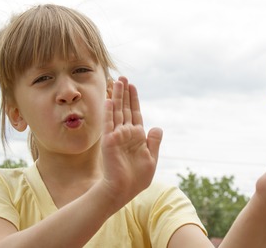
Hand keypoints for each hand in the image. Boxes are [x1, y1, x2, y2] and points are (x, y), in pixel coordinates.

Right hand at [100, 76, 162, 206]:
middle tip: (122, 77)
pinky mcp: (109, 141)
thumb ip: (154, 142)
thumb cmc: (137, 177)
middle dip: (124, 93)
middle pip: (124, 108)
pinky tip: (109, 100)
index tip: (132, 85)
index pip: (135, 113)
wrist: (123, 190)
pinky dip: (109, 112)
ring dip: (116, 97)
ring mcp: (116, 136)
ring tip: (116, 81)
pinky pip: (109, 124)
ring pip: (116, 111)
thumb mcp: (150, 158)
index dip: (133, 99)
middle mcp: (125, 133)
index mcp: (136, 136)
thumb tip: (157, 127)